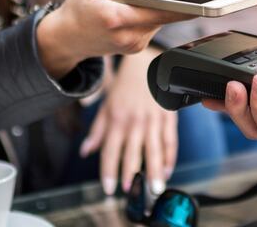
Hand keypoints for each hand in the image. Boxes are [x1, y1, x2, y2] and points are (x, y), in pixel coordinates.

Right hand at [36, 0, 189, 76]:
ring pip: (160, 18)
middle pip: (166, 15)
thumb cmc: (79, 7)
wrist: (67, 38)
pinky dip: (150, 12)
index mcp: (116, 18)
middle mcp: (128, 36)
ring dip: (157, 4)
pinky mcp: (136, 47)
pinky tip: (136, 7)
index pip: (161, 10)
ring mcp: (134, 45)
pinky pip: (152, 24)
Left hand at [80, 47, 176, 195]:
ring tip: (155, 188)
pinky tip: (168, 170)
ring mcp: (153, 120)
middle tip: (131, 190)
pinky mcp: (169, 117)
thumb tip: (86, 152)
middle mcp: (135, 122)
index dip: (108, 172)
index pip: (110, 151)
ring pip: (154, 150)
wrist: (147, 65)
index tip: (108, 189)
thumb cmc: (125, 88)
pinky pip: (170, 141)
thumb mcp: (107, 107)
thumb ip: (98, 131)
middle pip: (133, 153)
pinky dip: (170, 157)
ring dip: (155, 171)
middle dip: (131, 173)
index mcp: (117, 120)